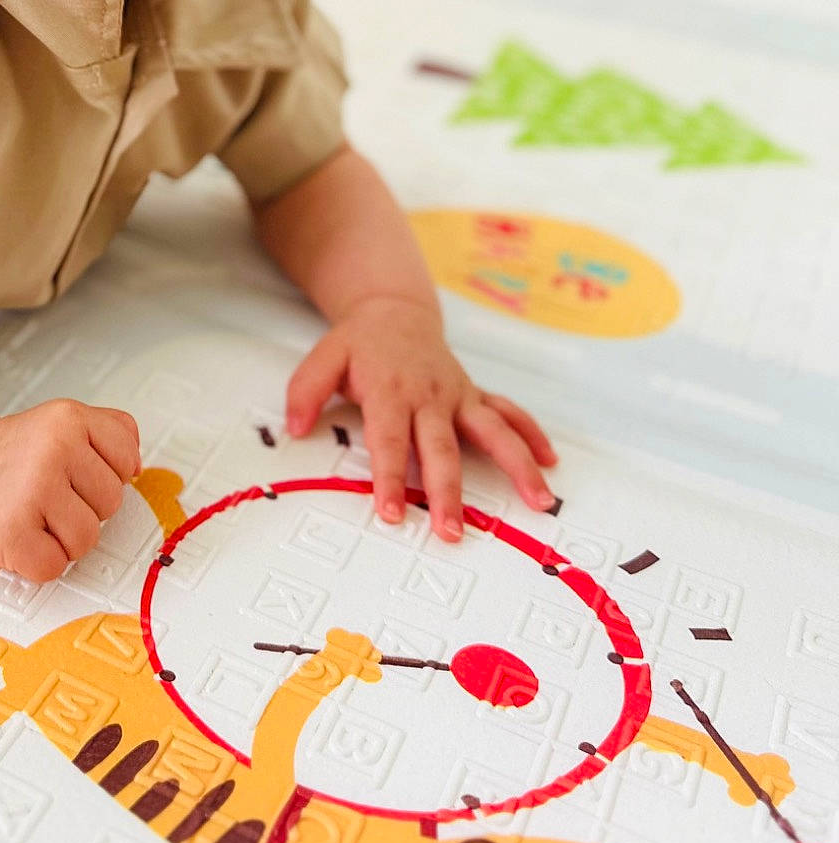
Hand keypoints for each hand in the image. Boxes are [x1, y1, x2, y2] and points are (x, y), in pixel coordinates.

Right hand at [0, 399, 141, 582]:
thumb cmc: (15, 456)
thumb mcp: (64, 421)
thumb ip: (111, 430)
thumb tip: (137, 466)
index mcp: (69, 418)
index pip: (127, 461)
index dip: (106, 474)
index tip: (77, 473)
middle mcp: (54, 449)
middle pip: (111, 504)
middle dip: (84, 508)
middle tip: (49, 496)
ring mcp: (33, 490)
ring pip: (87, 539)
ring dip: (64, 539)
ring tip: (36, 516)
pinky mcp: (13, 532)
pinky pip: (55, 566)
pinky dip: (40, 561)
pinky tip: (23, 536)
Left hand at [283, 295, 555, 542]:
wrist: (395, 311)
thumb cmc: (359, 343)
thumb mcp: (323, 357)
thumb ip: (306, 391)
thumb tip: (293, 426)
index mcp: (390, 391)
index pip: (389, 441)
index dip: (388, 478)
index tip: (391, 513)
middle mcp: (430, 396)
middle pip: (441, 449)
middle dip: (447, 492)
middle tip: (452, 531)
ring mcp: (458, 395)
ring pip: (492, 431)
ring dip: (516, 465)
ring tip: (538, 499)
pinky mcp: (475, 395)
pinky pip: (509, 413)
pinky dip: (531, 435)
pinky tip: (550, 462)